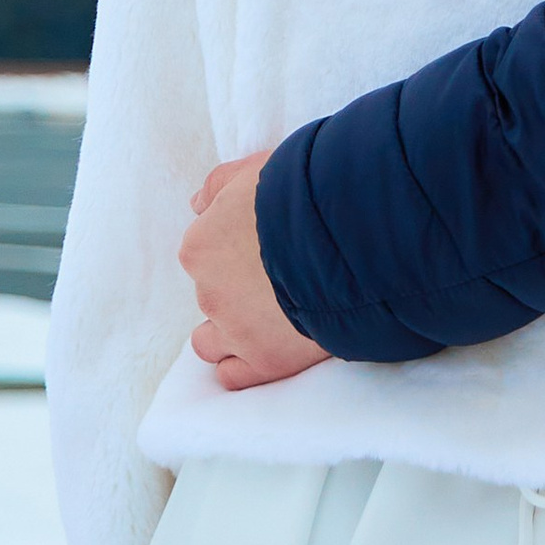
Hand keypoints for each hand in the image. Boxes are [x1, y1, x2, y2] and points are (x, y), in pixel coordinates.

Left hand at [179, 153, 331, 389]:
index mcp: (201, 247)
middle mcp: (209, 293)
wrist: (347, 235)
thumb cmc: (303, 194)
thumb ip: (219, 185)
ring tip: (266, 315)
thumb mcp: (257, 169)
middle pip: (212, 294)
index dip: (235, 247)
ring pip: (209, 342)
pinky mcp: (264, 362)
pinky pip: (232, 375)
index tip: (263, 243)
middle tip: (276, 273)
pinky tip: (266, 345)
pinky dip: (243, 364)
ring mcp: (235, 332)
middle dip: (238, 287)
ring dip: (229, 331)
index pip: (204, 252)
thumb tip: (197, 205)